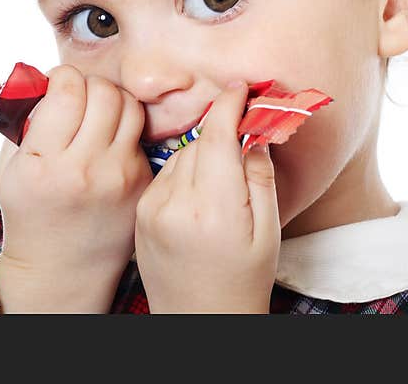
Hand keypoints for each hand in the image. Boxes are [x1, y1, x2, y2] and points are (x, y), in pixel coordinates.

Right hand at [0, 65, 152, 312]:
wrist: (61, 267)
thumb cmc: (31, 209)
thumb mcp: (10, 166)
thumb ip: (24, 118)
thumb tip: (44, 77)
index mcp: (44, 164)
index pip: (68, 90)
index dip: (61, 77)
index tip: (57, 86)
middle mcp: (85, 170)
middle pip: (104, 93)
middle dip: (89, 86)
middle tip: (78, 99)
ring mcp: (120, 178)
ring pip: (130, 108)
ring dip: (112, 102)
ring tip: (97, 115)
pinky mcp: (142, 185)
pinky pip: (140, 136)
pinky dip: (123, 132)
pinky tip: (108, 146)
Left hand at [134, 80, 280, 312]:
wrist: (198, 319)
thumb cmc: (242, 279)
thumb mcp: (267, 231)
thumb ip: (260, 176)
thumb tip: (255, 130)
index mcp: (214, 209)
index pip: (216, 136)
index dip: (229, 105)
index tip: (241, 88)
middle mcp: (176, 204)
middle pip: (199, 143)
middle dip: (222, 132)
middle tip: (244, 133)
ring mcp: (152, 208)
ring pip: (181, 156)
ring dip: (202, 154)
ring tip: (221, 183)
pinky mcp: (140, 213)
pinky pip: (165, 174)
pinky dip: (183, 173)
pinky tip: (198, 196)